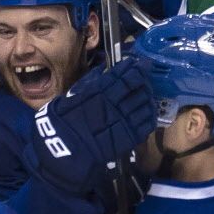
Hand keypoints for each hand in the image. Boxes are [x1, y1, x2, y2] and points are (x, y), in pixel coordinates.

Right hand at [23, 57, 155, 194]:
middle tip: (143, 76)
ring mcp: (124, 122)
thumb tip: (103, 69)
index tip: (137, 63)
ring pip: (145, 103)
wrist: (64, 150)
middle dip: (142, 79)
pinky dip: (150, 114)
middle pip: (138, 87)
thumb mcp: (71, 95)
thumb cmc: (63, 121)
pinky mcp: (130, 137)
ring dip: (148, 95)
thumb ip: (89, 82)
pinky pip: (147, 123)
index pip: (123, 75)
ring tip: (146, 92)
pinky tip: (148, 110)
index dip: (133, 67)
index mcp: (100, 92)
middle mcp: (115, 105)